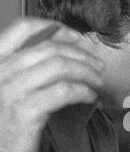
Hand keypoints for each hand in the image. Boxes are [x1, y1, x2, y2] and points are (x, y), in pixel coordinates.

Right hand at [0, 20, 103, 151]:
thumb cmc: (6, 124)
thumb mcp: (12, 88)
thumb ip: (31, 69)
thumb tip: (67, 51)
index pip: (22, 27)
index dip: (54, 28)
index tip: (78, 39)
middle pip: (48, 48)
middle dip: (80, 55)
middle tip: (98, 66)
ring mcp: (9, 90)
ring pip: (58, 67)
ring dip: (86, 72)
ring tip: (98, 82)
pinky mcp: (24, 111)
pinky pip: (62, 91)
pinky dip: (82, 91)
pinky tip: (90, 97)